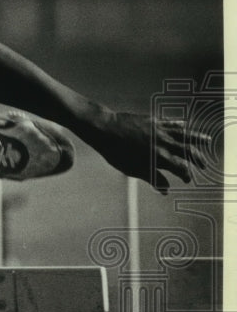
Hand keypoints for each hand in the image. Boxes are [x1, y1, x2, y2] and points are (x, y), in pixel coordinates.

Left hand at [94, 111, 210, 193]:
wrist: (105, 129)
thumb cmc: (116, 152)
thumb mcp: (133, 169)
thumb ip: (151, 178)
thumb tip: (165, 190)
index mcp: (159, 158)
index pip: (181, 168)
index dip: (186, 175)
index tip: (187, 179)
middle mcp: (164, 144)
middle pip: (188, 152)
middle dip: (197, 159)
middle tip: (202, 166)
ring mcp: (160, 131)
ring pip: (185, 134)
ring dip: (198, 139)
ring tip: (207, 141)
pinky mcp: (154, 121)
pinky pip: (172, 123)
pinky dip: (180, 125)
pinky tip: (185, 126)